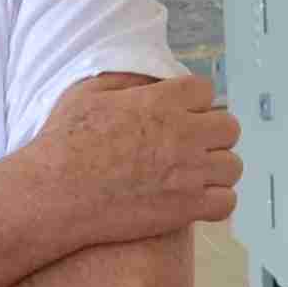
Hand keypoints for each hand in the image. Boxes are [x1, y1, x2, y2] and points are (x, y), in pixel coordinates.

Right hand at [42, 72, 240, 245]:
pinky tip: (195, 200)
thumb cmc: (63, 143)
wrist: (54, 194)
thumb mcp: (88, 93)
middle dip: (212, 134)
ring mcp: (189, 172)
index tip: (181, 115)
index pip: (205, 91)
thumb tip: (151, 79)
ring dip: (216, 169)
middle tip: (191, 146)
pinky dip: (215, 202)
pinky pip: (226, 202)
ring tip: (194, 174)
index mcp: (161, 101)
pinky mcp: (187, 207)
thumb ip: (127, 80)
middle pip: (228, 127)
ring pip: (232, 165)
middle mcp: (183, 133)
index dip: (194, 103)